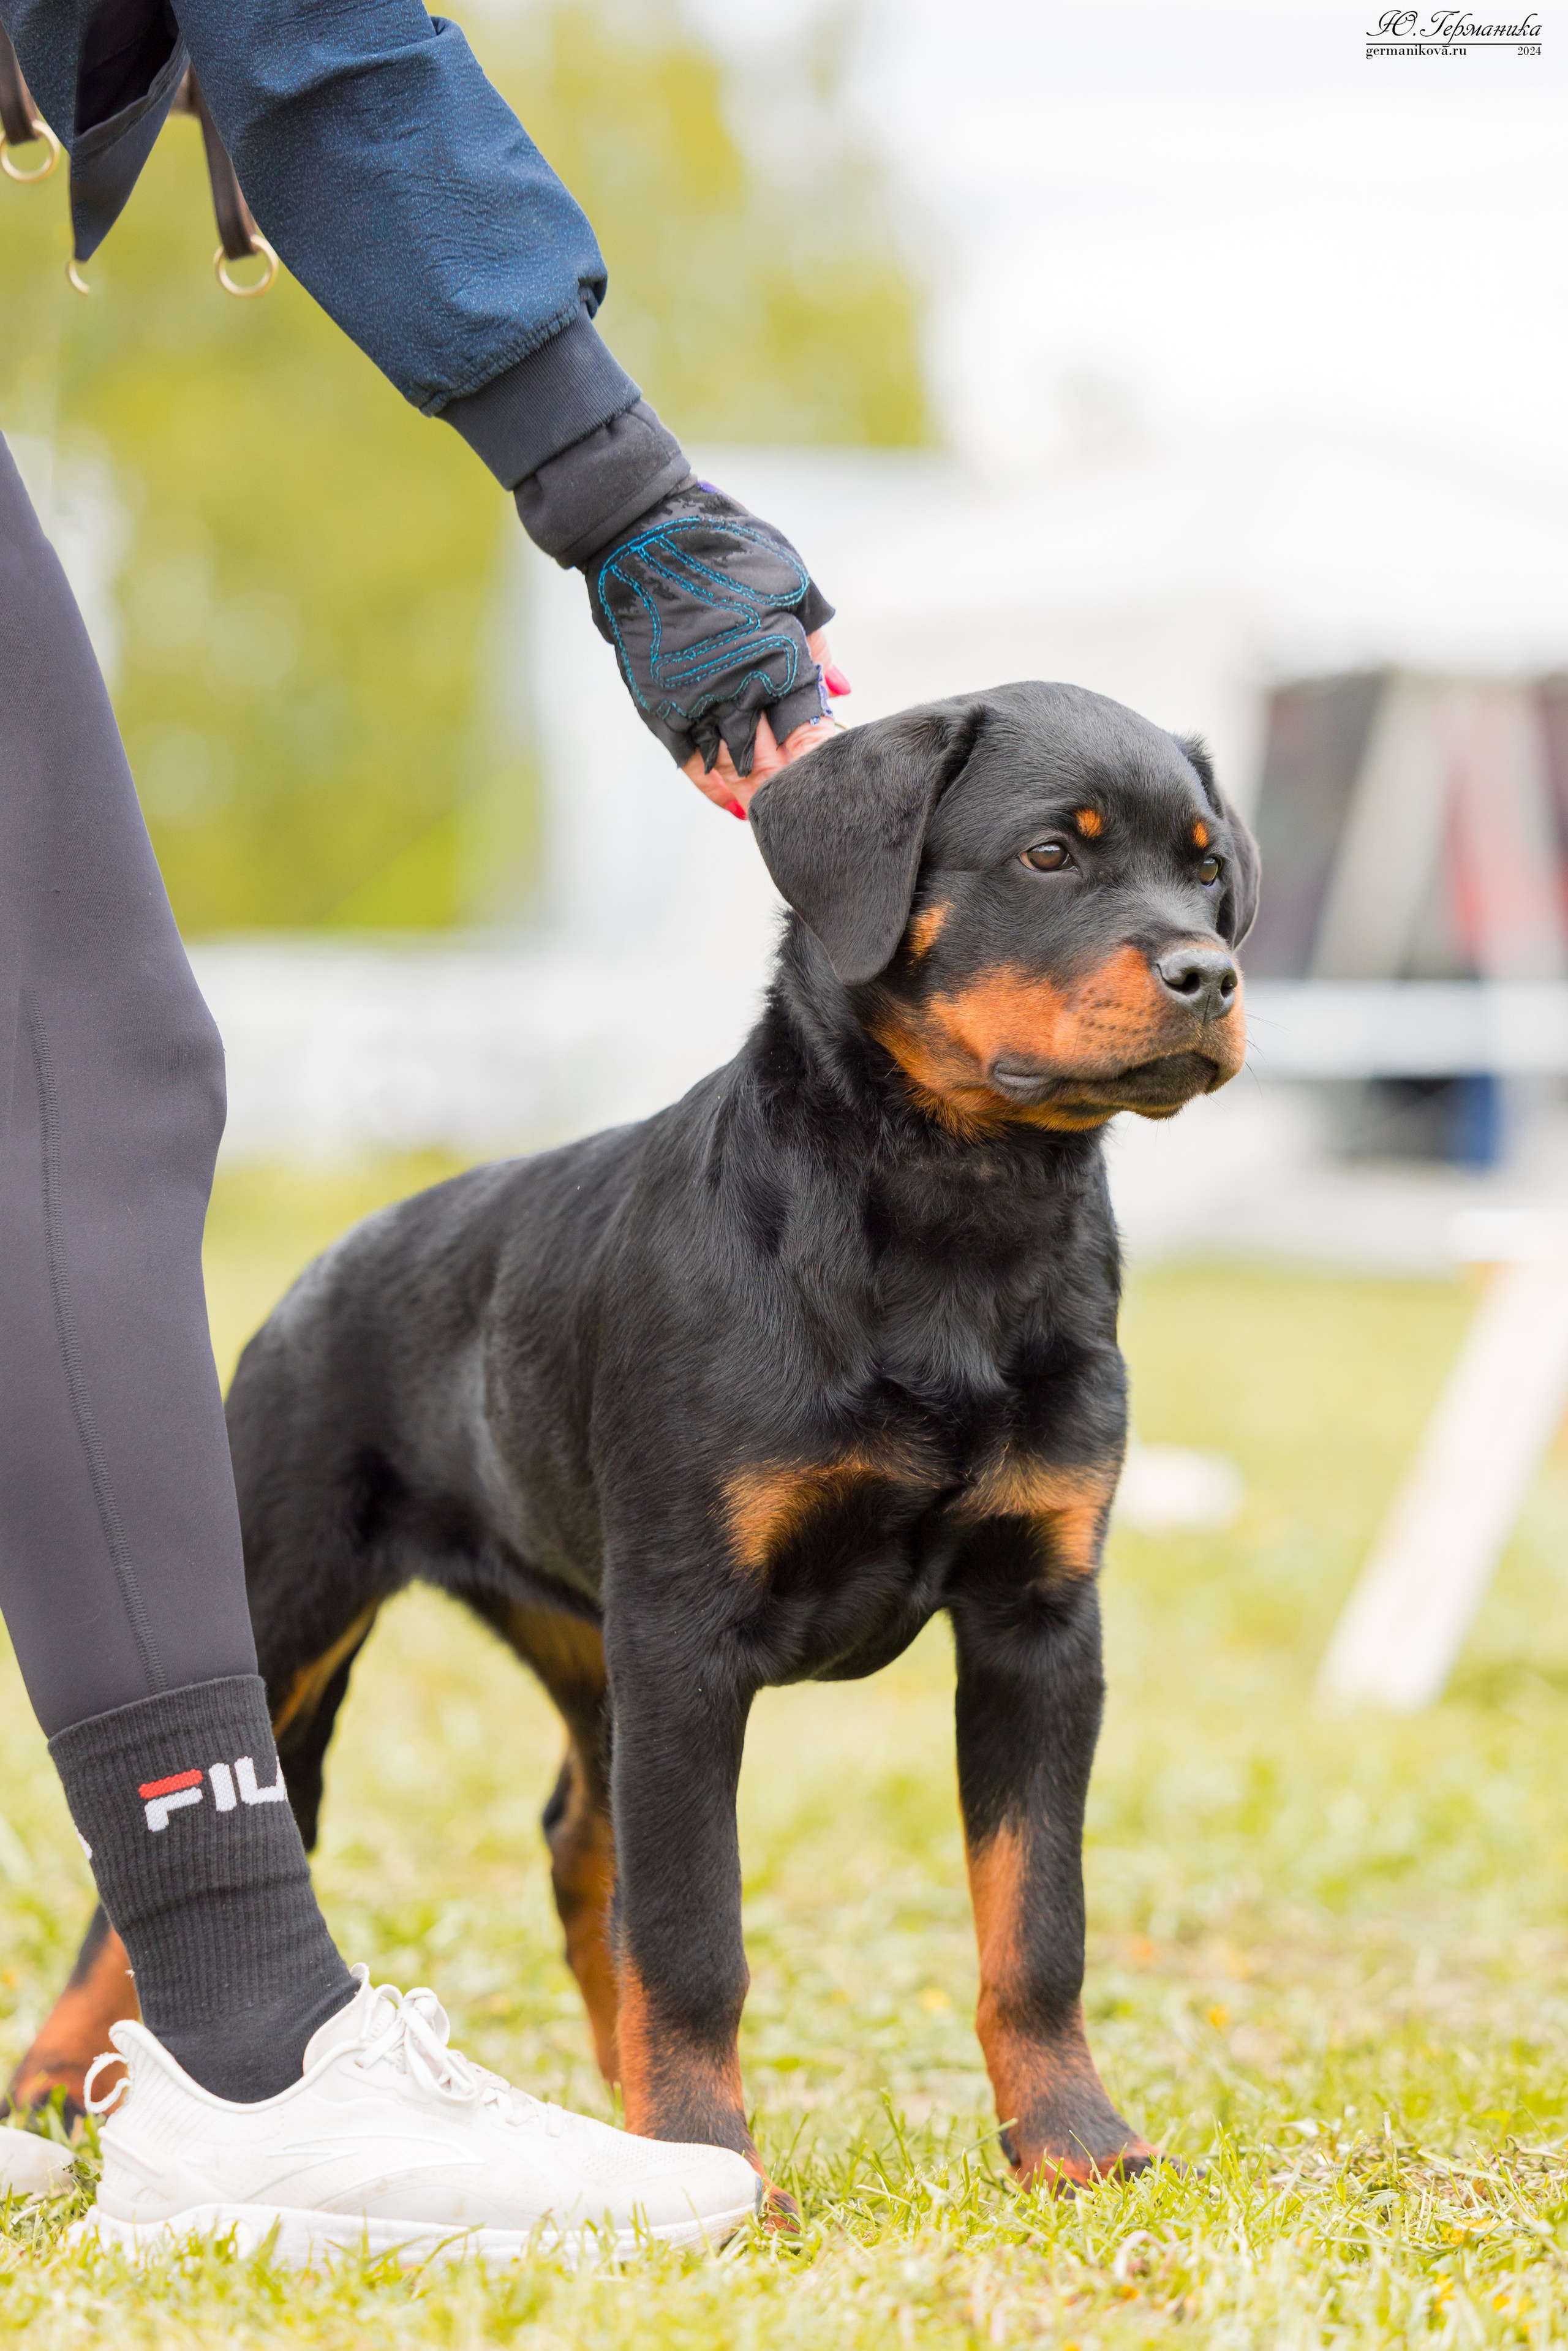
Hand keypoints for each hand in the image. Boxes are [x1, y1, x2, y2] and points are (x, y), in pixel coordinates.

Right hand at [584, 480, 836, 782]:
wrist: (642, 535)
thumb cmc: (727, 549)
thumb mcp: (790, 585)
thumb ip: (817, 645)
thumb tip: (841, 692)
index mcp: (775, 659)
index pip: (808, 733)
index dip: (820, 758)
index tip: (830, 766)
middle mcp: (735, 690)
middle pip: (772, 762)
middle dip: (790, 782)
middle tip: (807, 796)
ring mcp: (694, 703)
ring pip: (733, 771)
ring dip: (755, 791)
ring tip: (773, 806)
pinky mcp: (660, 707)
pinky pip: (692, 764)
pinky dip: (713, 787)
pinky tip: (733, 802)